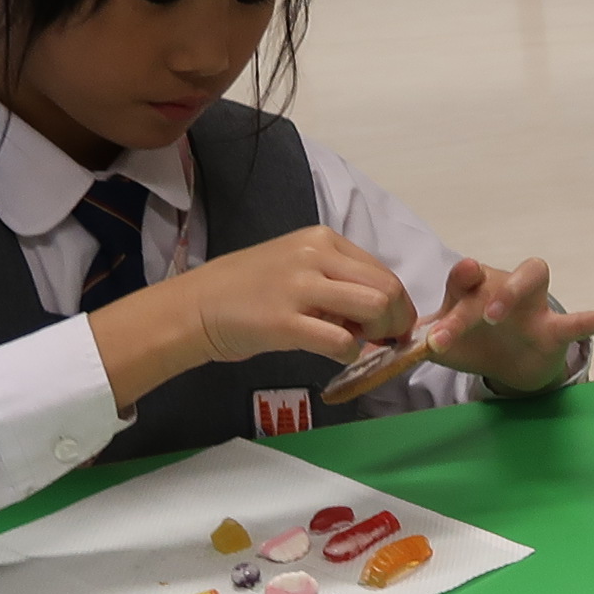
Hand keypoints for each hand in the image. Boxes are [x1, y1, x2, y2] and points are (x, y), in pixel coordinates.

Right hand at [89, 223, 410, 412]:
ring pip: (374, 309)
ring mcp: (299, 287)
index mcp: (321, 239)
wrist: (195, 306)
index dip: (397, 305)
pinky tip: (334, 354)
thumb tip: (380, 307)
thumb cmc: (248, 290)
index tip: (390, 325)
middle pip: (387, 290)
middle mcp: (314, 255)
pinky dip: (349, 354)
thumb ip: (337, 278)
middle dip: (396, 321)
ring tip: (358, 344)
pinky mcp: (285, 322)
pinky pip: (341, 341)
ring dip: (378, 335)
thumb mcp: (297, 266)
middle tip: (383, 341)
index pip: (383, 272)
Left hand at [423, 255, 593, 392]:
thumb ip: (419, 342)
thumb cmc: (472, 342)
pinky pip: (581, 320)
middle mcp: (500, 286)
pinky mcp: (555, 329)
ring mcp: (531, 305)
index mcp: (471, 289)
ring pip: (532, 273)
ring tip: (497, 315)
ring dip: (514, 290)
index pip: (461, 277)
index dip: (450, 287)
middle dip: (471, 301)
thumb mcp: (442, 343)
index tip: (433, 318)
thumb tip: (387, 348)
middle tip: (450, 333)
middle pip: (490, 279)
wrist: (507, 364)